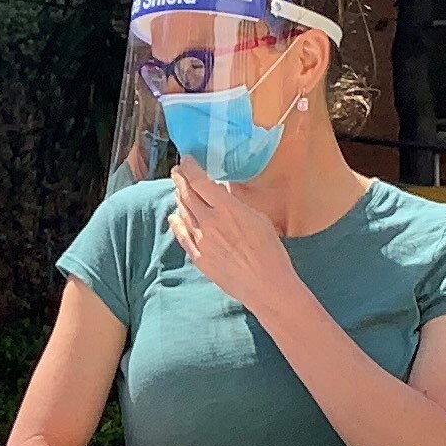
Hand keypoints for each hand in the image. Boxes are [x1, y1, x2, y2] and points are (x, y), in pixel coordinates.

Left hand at [170, 164, 310, 322]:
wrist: (265, 286)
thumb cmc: (270, 252)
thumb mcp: (259, 219)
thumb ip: (238, 202)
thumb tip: (225, 190)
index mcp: (227, 209)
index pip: (200, 181)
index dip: (190, 168)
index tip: (186, 160)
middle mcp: (209, 222)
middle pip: (187, 195)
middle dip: (180, 180)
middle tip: (177, 171)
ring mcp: (201, 240)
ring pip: (183, 213)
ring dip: (179, 198)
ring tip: (178, 190)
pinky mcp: (198, 257)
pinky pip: (182, 235)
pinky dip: (177, 222)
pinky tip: (175, 217)